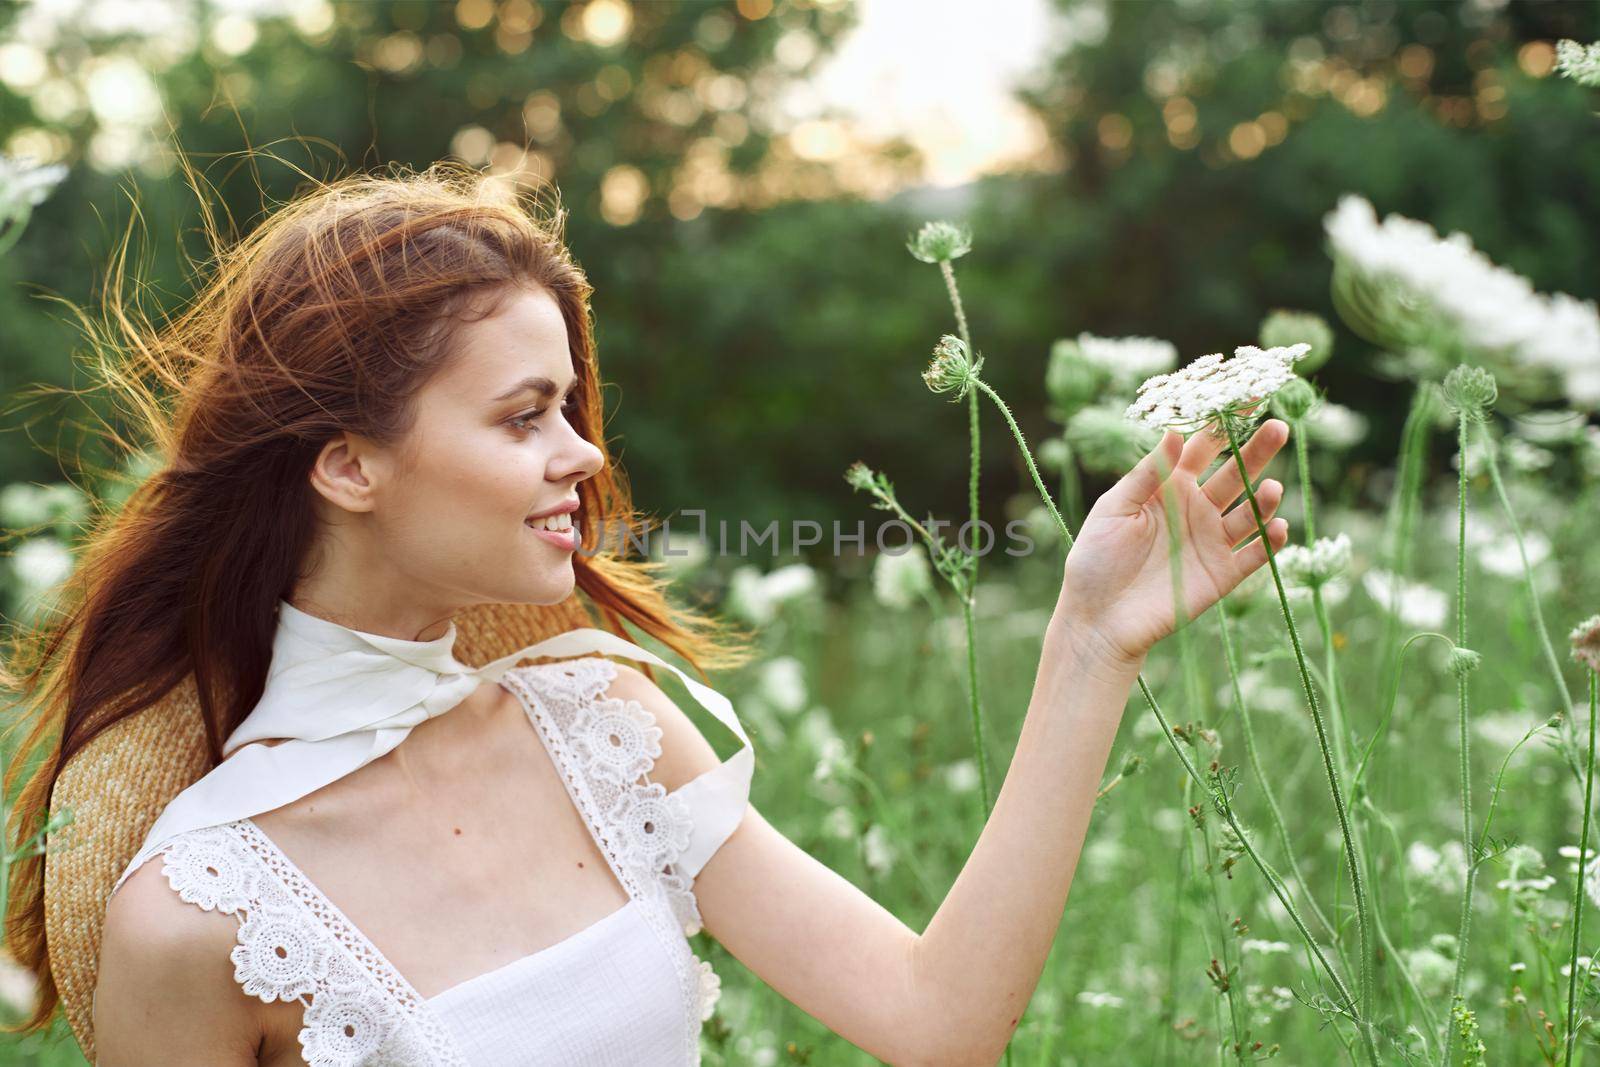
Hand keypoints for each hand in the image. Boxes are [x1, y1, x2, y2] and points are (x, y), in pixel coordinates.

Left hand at [1056, 415, 1291, 663]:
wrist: (1098, 620)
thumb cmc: (1096, 560)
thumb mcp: (1113, 509)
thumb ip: (1146, 474)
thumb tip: (1174, 432)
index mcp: (1168, 488)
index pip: (1202, 449)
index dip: (1222, 425)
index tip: (1243, 398)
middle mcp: (1196, 510)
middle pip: (1234, 474)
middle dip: (1256, 451)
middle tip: (1278, 427)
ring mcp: (1212, 542)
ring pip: (1249, 513)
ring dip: (1264, 500)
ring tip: (1271, 488)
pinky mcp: (1222, 575)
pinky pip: (1254, 555)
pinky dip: (1270, 541)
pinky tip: (1276, 526)